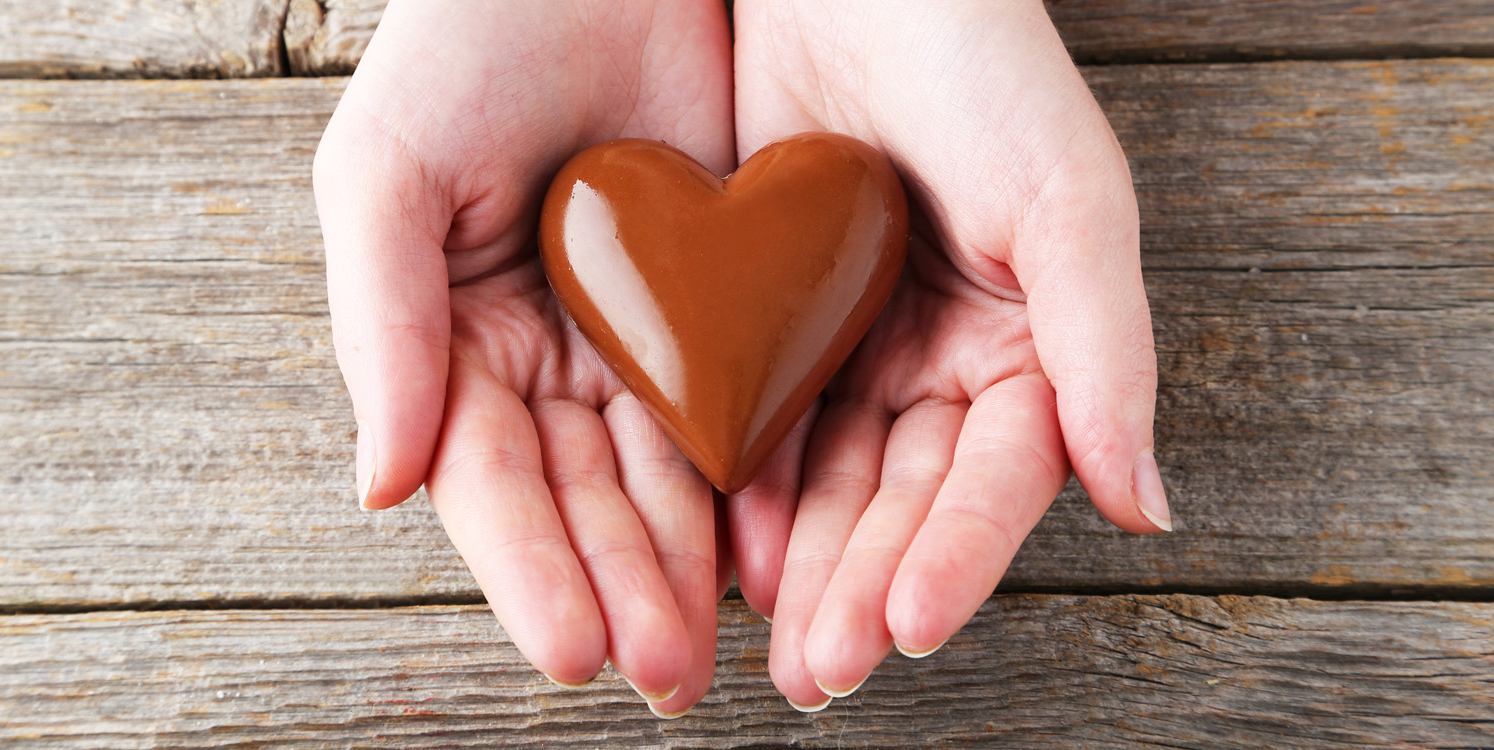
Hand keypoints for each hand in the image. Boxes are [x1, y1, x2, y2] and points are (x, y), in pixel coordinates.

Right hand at [312, 0, 734, 716]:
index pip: (492, 479)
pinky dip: (756, 482)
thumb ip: (383, 325)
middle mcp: (552, 359)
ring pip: (669, 473)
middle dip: (622, 588)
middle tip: (664, 674)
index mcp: (459, 341)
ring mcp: (642, 338)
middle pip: (585, 497)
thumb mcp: (389, 171)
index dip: (528, 567)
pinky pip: (746, 405)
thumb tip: (381, 489)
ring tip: (718, 645)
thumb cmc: (471, 41)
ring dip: (689, 564)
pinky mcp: (729, 304)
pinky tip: (776, 551)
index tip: (570, 650)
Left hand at [728, 0, 1168, 707]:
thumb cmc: (982, 65)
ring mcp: (856, 350)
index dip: (957, 553)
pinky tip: (723, 549)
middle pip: (905, 501)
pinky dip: (744, 490)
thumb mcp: (1065, 199)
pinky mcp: (773, 327)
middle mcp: (943, 364)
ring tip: (772, 645)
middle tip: (819, 672)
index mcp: (1028, 347)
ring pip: (829, 482)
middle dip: (865, 587)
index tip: (911, 625)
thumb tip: (1147, 508)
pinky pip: (757, 424)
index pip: (996, 478)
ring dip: (804, 566)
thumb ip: (1107, 352)